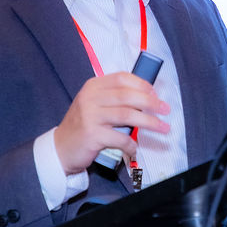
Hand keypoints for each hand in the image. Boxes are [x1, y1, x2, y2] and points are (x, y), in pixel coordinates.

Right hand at [53, 72, 170, 173]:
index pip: (121, 78)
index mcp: (93, 87)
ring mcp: (90, 116)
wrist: (60, 148)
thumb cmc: (83, 126)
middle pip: (127, 96)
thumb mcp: (94, 105)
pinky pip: (120, 138)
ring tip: (163, 128)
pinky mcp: (92, 135)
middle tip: (165, 109)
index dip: (141, 84)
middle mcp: (90, 98)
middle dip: (151, 102)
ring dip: (149, 122)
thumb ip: (114, 98)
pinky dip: (131, 144)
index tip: (155, 93)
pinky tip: (135, 148)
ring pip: (128, 115)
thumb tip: (147, 97)